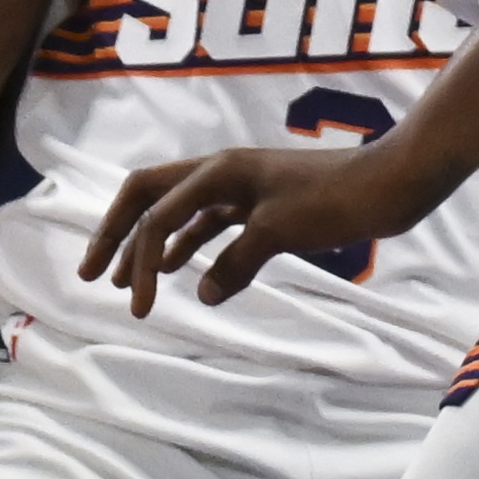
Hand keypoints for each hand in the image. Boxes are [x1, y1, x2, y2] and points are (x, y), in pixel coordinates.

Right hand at [79, 146, 412, 316]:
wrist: (387, 186)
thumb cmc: (334, 201)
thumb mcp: (280, 232)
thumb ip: (236, 263)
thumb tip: (201, 294)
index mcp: (217, 171)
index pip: (155, 212)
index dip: (135, 258)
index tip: (137, 307)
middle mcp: (219, 173)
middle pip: (148, 198)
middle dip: (116, 234)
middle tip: (91, 274)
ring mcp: (237, 187)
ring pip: (176, 212)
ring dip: (148, 244)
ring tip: (127, 282)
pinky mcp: (258, 204)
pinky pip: (207, 224)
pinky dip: (186, 247)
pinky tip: (177, 271)